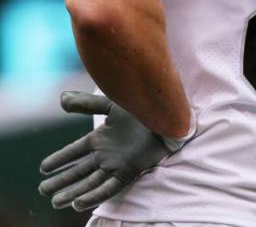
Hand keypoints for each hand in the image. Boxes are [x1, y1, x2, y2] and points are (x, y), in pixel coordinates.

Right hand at [39, 91, 194, 211]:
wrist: (166, 114)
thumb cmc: (142, 106)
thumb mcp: (110, 103)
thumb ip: (86, 103)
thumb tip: (60, 99)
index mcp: (102, 137)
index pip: (75, 151)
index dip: (60, 159)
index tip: (43, 168)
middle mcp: (107, 153)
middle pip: (79, 170)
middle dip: (62, 181)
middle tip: (43, 190)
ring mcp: (117, 163)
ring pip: (90, 182)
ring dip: (73, 192)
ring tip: (56, 201)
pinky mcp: (129, 171)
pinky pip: (109, 187)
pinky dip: (94, 195)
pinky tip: (80, 202)